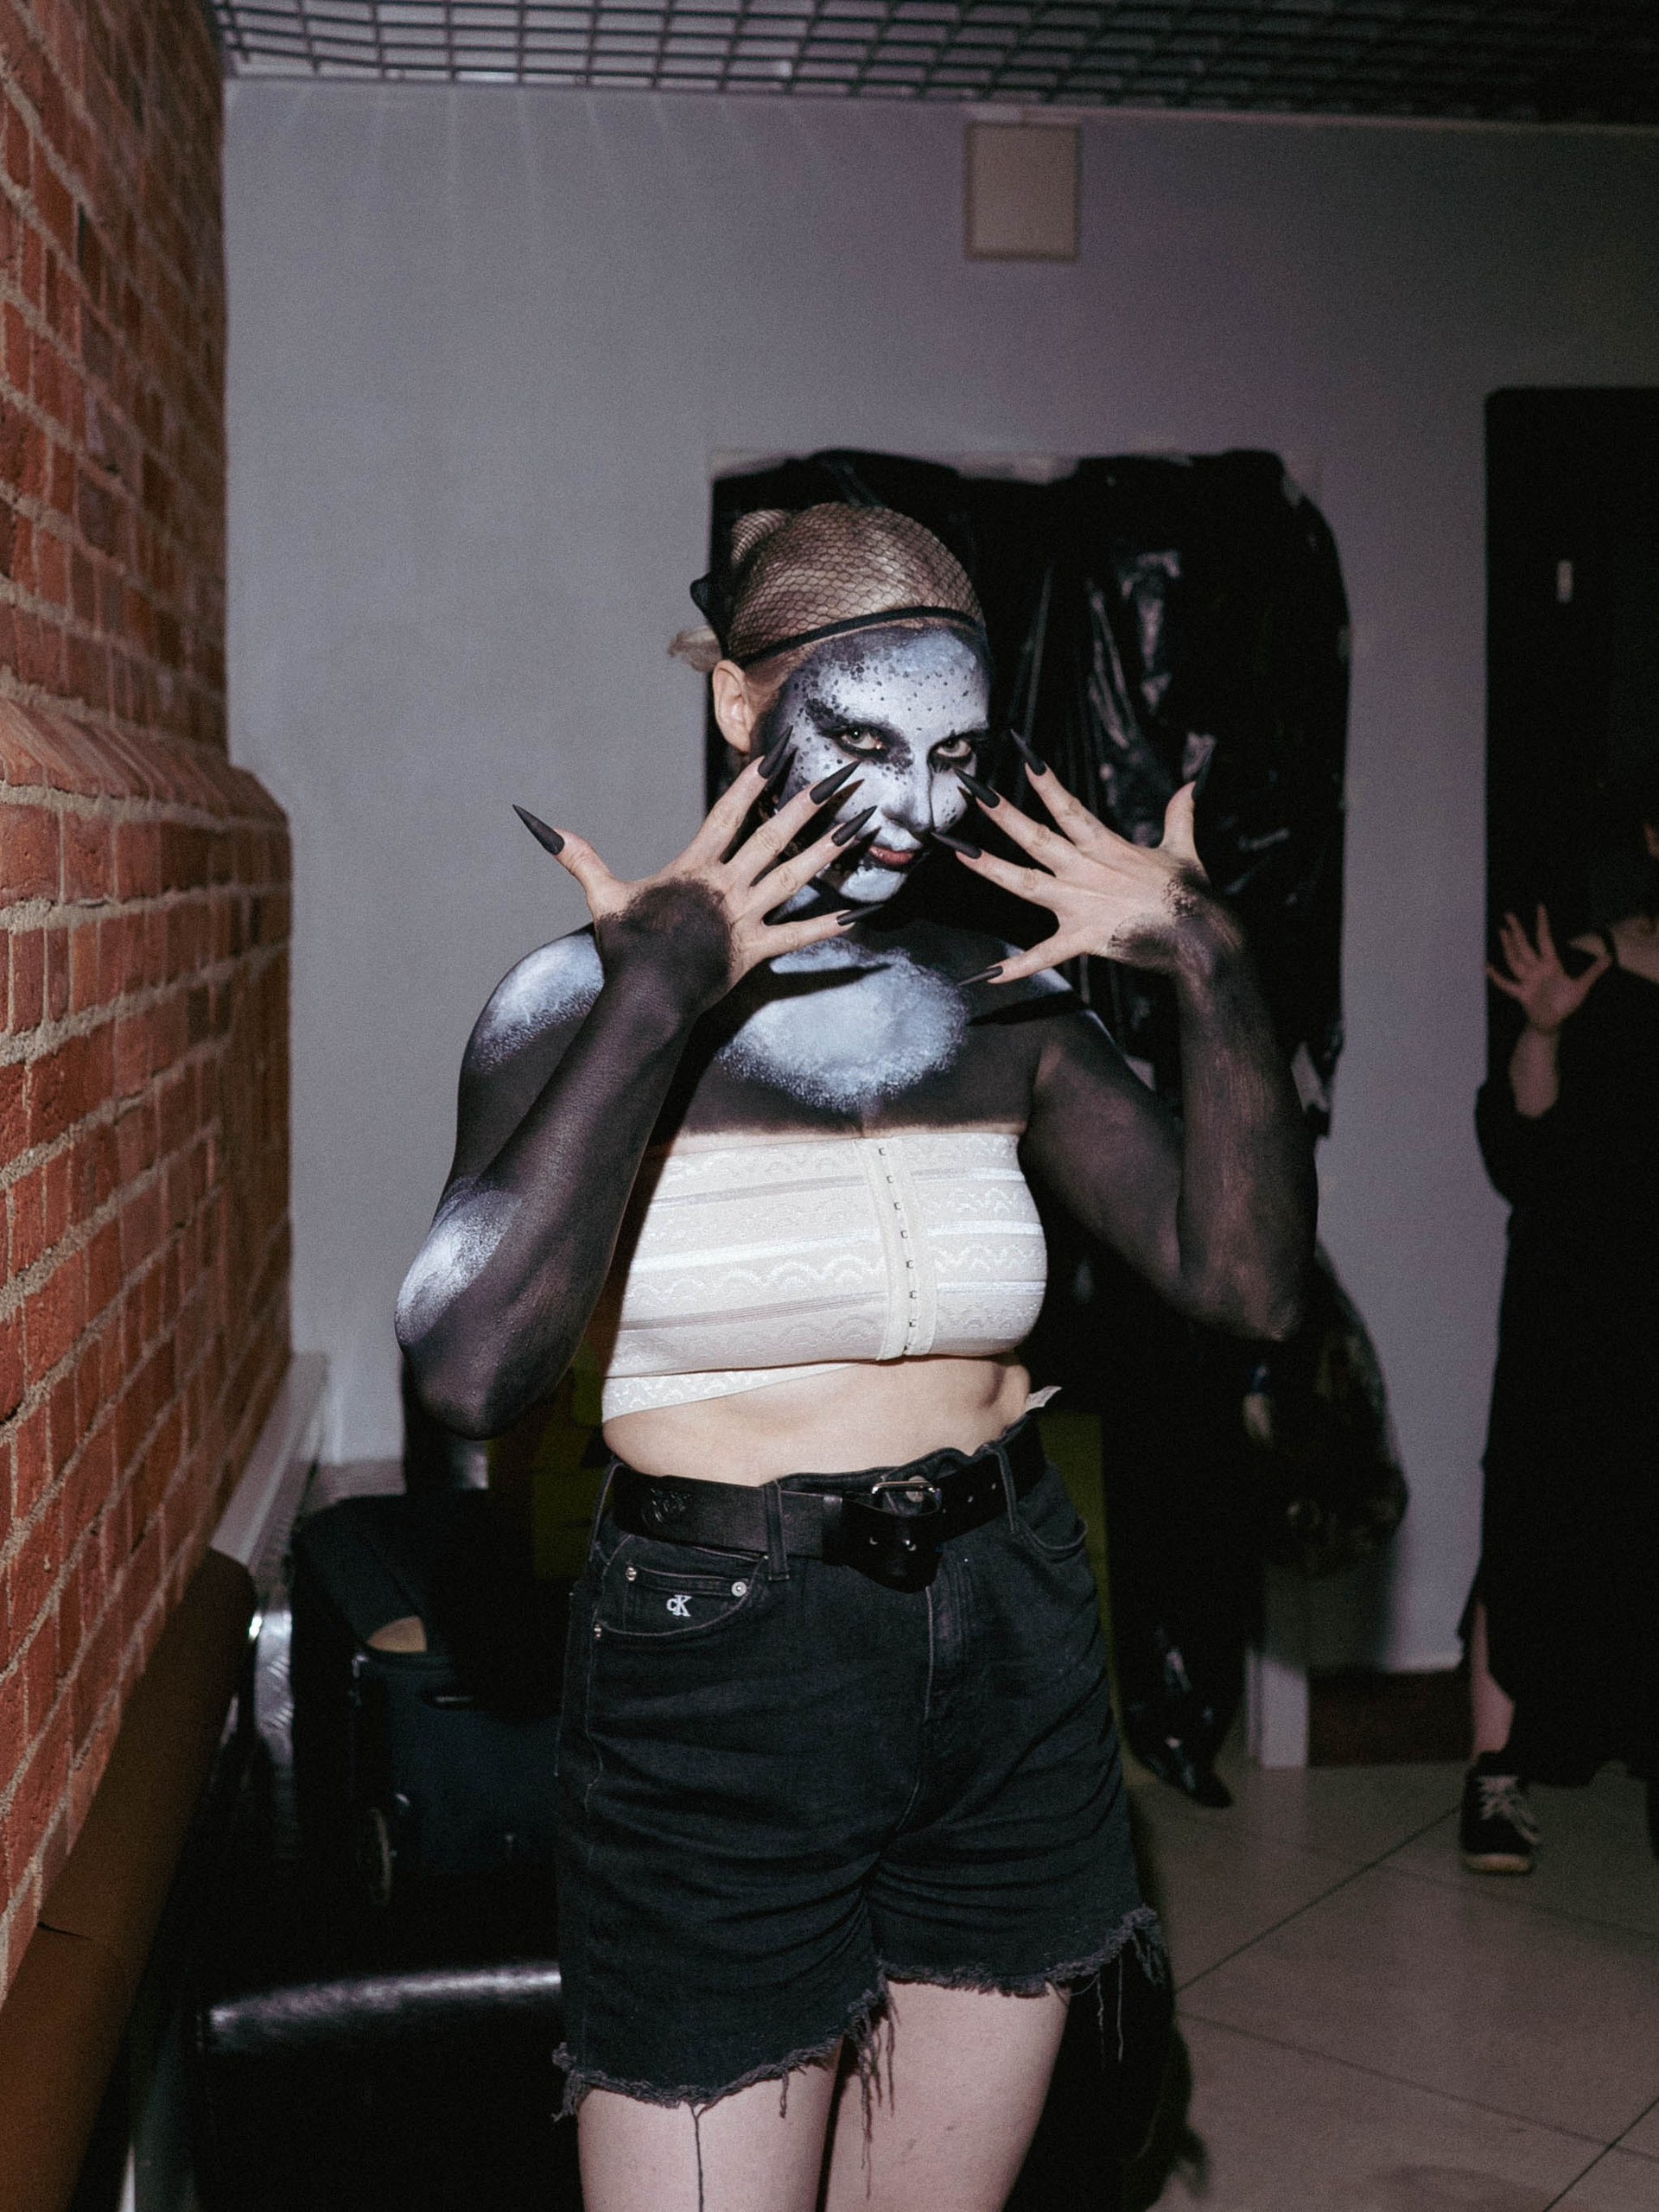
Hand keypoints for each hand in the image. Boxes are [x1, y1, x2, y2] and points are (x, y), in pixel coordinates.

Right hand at [544, 756, 860, 1015]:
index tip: (778, 753)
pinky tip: (857, 912)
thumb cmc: (625, 949)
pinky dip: (827, 926)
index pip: (729, 813)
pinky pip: (798, 937)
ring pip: (796, 877)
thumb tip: (538, 824)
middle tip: (842, 776)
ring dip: (830, 849)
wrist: (645, 998)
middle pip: (774, 836)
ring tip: (862, 824)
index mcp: (694, 868)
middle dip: (810, 803)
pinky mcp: (756, 952)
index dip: (754, 781)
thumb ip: (580, 857)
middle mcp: (726, 887)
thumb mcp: (602, 897)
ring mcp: (745, 918)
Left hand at [955, 769, 1219, 982]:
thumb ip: (1179, 815)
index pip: (1069, 807)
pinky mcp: (1084, 938)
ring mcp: (1080, 904)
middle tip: (973, 791)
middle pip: (1036, 837)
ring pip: (1025, 883)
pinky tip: (990, 975)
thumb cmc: (1191, 895)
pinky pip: (1045, 954)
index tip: (1024, 756)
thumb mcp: (1183, 849)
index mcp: (1106, 848)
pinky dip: (1018, 966)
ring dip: (991, 868)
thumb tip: (1189, 786)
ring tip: (959, 852)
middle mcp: (1086, 871)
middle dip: (1002, 813)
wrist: (1200, 937)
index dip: (1046, 782)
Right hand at [1486, 907, 1608, 1034]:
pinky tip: (1487, 966)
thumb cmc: (1566, 1004)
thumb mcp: (1581, 987)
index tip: (1539, 907)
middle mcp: (1537, 970)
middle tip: (1509, 915)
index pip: (1545, 939)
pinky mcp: (1521, 993)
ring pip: (1515, 960)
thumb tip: (1609, 957)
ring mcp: (1527, 981)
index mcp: (1551, 965)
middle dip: (1517, 930)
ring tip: (1502, 931)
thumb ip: (1593, 972)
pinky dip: (1497, 977)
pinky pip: (1507, 984)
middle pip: (1525, 946)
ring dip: (1508, 946)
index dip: (1542, 923)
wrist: (1554, 1023)